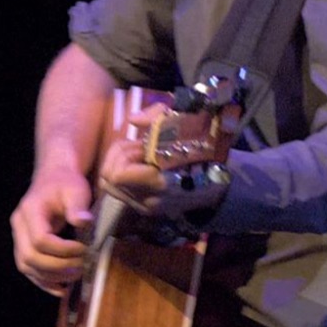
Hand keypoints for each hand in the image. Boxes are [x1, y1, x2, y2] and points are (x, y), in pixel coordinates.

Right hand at [11, 166, 92, 296]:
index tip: (84, 249)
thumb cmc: (66, 183)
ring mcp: (19, 237)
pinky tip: (62, 288)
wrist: (54, 178)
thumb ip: (78, 206)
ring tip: (76, 275)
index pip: (40, 239)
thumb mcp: (76, 189)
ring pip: (26, 266)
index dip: (63, 250)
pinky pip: (28, 269)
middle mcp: (19, 225)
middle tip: (82, 266)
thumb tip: (83, 223)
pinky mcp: (24, 246)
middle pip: (29, 256)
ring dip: (51, 277)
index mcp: (30, 210)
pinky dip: (44, 281)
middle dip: (57, 267)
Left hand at [95, 104, 229, 221]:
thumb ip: (157, 117)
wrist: (219, 183)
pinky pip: (120, 191)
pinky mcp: (143, 209)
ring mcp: (145, 208)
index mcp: (160, 183)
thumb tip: (133, 120)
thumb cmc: (202, 152)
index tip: (141, 144)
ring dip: (121, 165)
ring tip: (141, 155)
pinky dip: (126, 175)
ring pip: (110, 185)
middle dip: (119, 157)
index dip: (123, 154)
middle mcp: (149, 200)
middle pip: (108, 179)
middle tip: (139, 146)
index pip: (117, 175)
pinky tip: (143, 165)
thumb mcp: (185, 124)